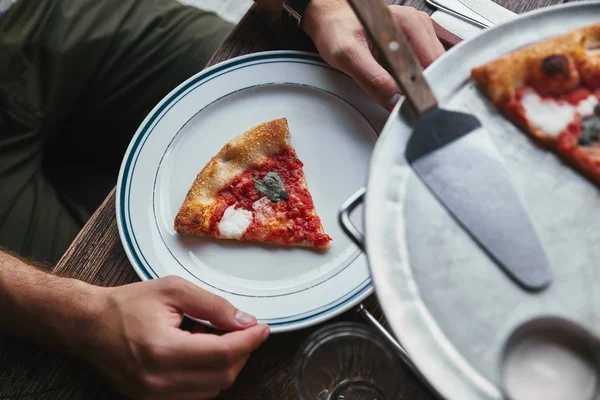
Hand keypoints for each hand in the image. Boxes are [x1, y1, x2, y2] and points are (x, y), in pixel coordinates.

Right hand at [83, 276, 268, 399]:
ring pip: (213, 389)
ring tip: (217, 339)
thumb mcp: (173, 290)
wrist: (89, 325)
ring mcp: (154, 397)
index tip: (262, 328)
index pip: (223, 354)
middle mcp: (159, 381)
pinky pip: (196, 395)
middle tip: (242, 329)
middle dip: (242, 352)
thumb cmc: (128, 304)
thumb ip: (213, 306)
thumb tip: (245, 322)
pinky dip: (209, 376)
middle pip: (223, 375)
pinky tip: (203, 354)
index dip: (249, 341)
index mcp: (163, 350)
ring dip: (227, 365)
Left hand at [302, 0, 444, 110]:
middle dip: (425, 89)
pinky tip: (405, 88)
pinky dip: (417, 81)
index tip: (417, 107)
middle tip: (409, 107)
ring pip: (433, 68)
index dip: (426, 88)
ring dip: (422, 86)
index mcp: (407, 23)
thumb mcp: (348, 55)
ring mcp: (418, 34)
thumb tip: (394, 99)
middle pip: (436, 66)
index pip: (431, 63)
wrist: (331, 21)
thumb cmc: (337, 30)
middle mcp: (417, 25)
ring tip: (406, 98)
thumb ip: (372, 79)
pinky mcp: (414, 43)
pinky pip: (424, 66)